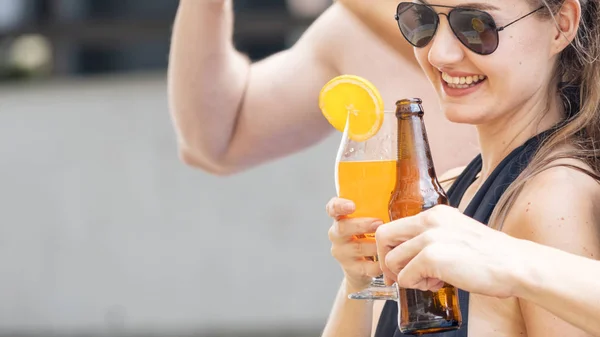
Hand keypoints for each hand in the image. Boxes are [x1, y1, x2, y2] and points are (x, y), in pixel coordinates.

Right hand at [326, 197, 383, 290]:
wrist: (361, 269)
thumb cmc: (369, 237)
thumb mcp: (368, 221)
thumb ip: (377, 209)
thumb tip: (405, 191)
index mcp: (340, 219)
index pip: (333, 208)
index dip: (339, 206)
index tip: (352, 205)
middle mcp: (337, 235)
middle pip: (343, 227)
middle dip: (362, 225)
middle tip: (378, 223)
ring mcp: (342, 253)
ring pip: (357, 247)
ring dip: (375, 245)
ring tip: (388, 242)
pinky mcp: (352, 269)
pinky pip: (367, 267)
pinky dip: (380, 264)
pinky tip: (389, 261)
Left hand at [375, 205, 524, 297]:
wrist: (516, 265)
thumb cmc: (491, 256)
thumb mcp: (456, 235)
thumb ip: (433, 239)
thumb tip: (410, 257)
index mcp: (435, 214)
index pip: (395, 226)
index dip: (390, 248)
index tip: (397, 265)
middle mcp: (429, 220)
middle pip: (383, 237)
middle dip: (386, 261)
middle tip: (397, 277)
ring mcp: (430, 237)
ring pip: (393, 260)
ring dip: (406, 276)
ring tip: (429, 281)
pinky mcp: (432, 256)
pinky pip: (406, 277)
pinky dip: (416, 285)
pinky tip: (437, 284)